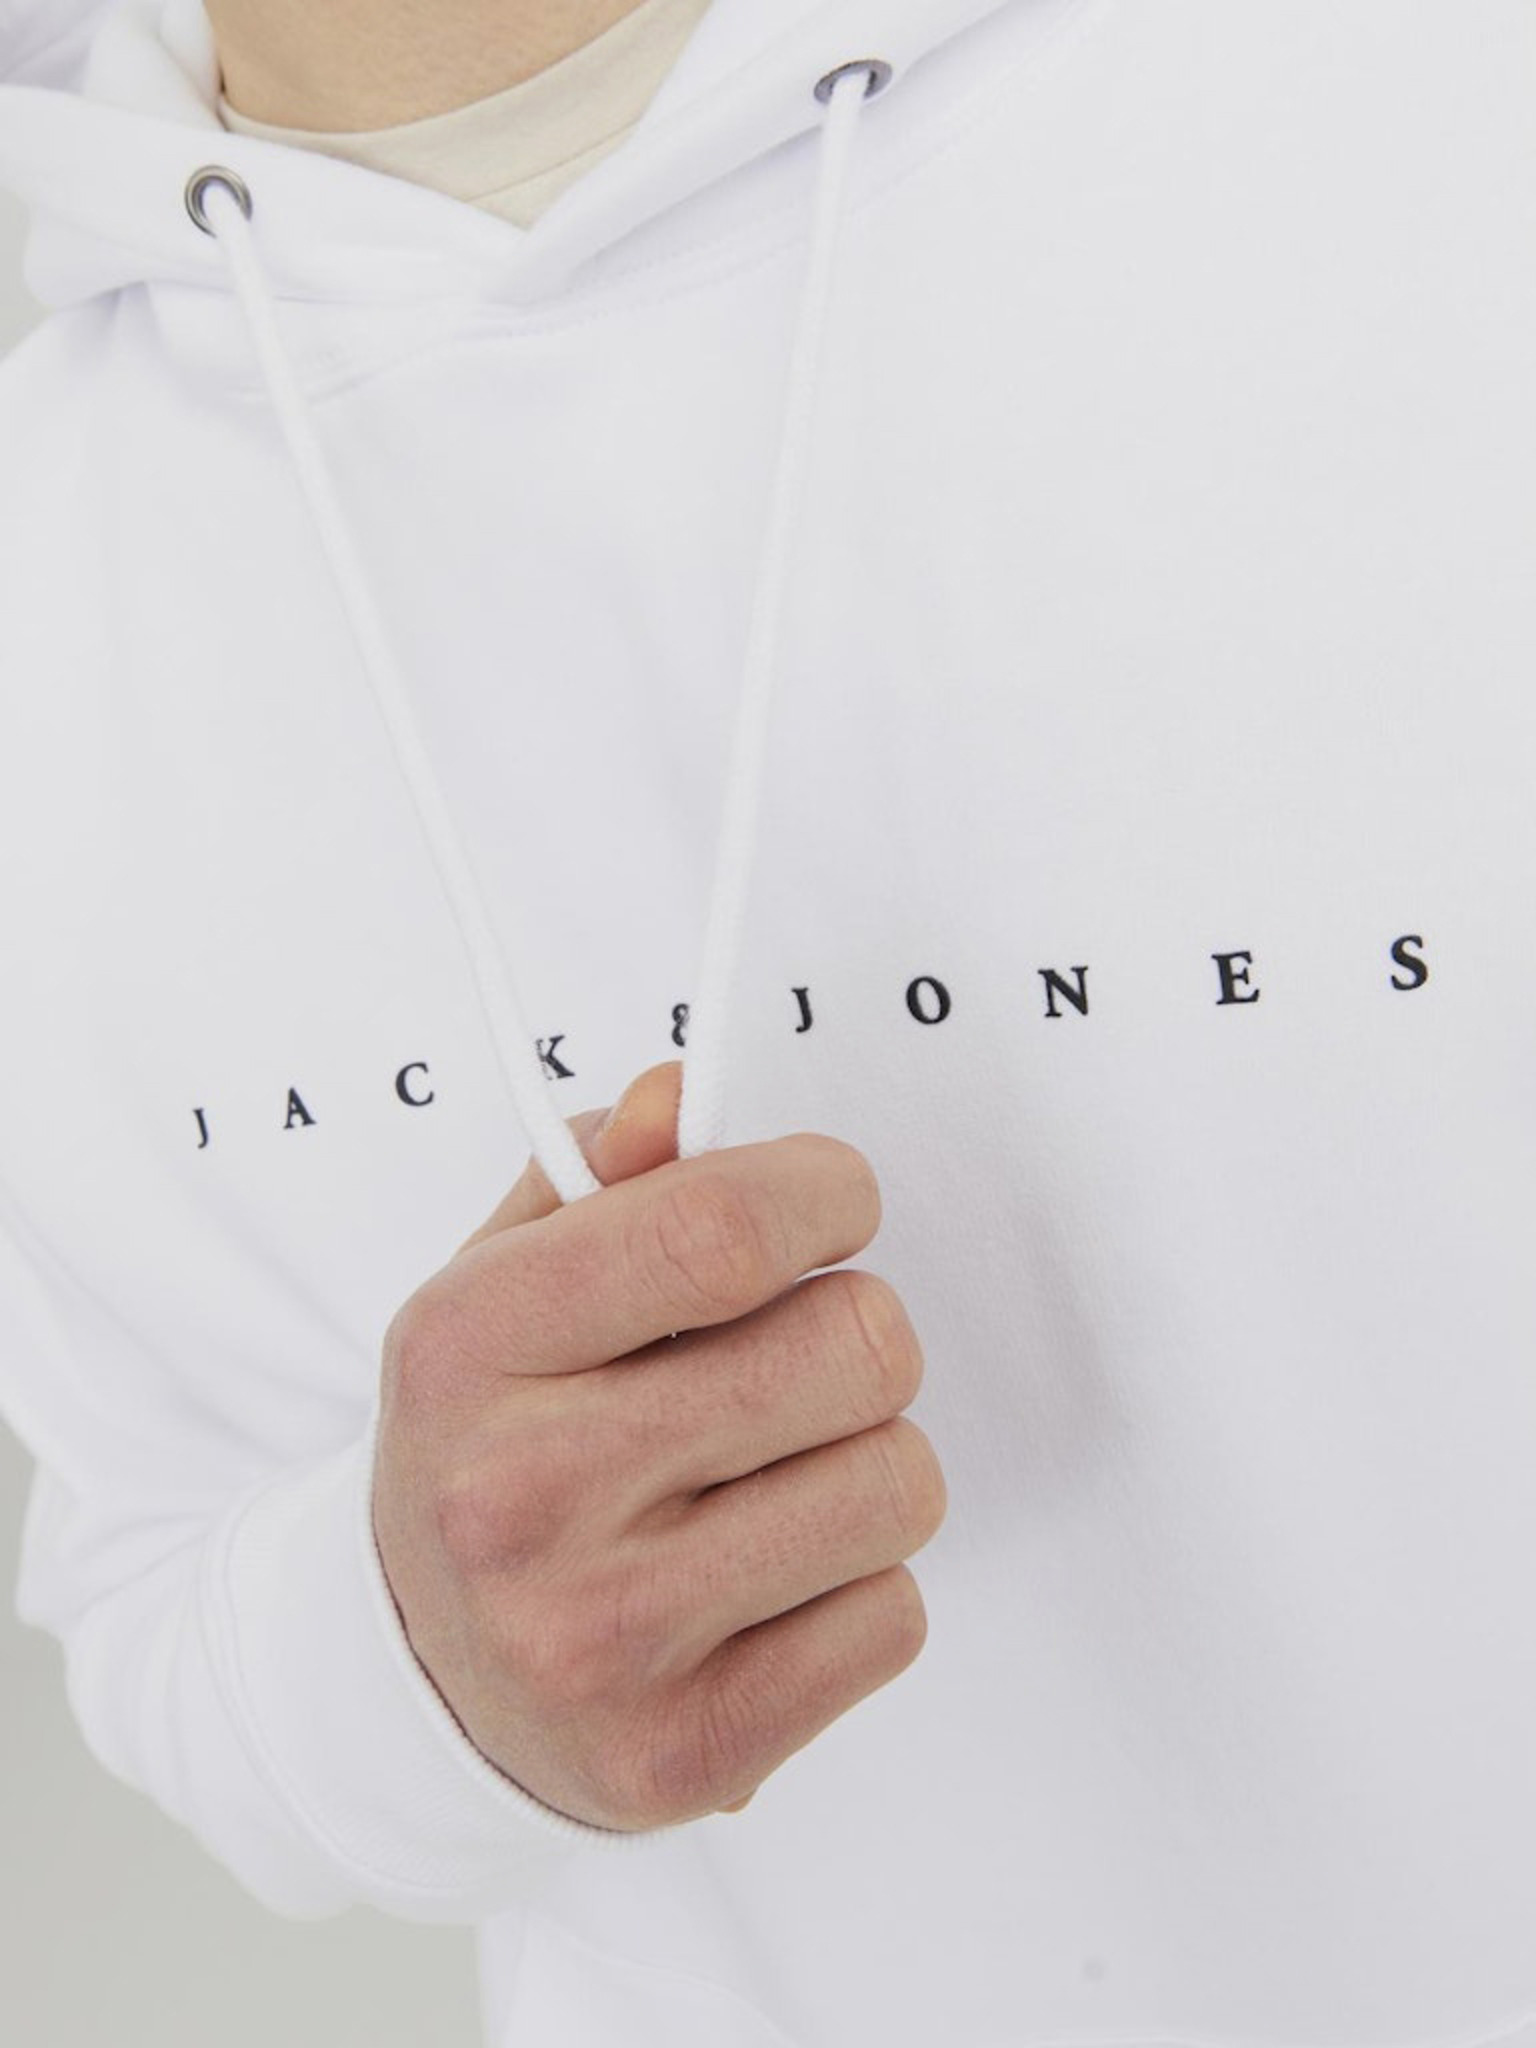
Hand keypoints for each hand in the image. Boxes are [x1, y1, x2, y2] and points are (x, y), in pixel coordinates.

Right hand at [371, 1061, 945, 1831]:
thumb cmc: (491, 1444)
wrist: (417, 1682)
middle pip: (855, 1349)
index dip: (825, 1192)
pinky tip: (767, 1585)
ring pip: (899, 1484)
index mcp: (468, 1348)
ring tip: (775, 1478)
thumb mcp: (501, 1284)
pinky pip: (896, 1619)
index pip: (721, 1229)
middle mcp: (518, 1496)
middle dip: (856, 1331)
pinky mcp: (683, 1753)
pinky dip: (859, 1591)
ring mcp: (599, 1639)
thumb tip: (682, 1097)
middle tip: (793, 1361)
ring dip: (868, 1464)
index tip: (832, 1203)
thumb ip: (598, 1174)